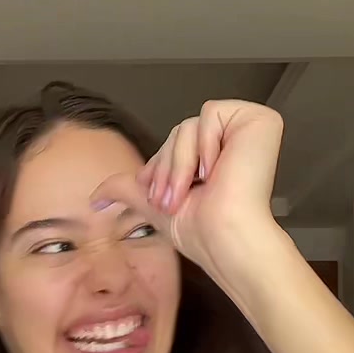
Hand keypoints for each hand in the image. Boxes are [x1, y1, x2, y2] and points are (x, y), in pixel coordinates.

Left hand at [90, 99, 284, 285]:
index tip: (162, 197)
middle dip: (168, 168)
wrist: (225, 238)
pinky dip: (205, 143)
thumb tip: (95, 197)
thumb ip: (127, 189)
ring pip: (189, 125)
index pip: (173, 146)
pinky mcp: (258, 120)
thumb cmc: (202, 232)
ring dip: (181, 163)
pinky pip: (211, 113)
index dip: (161, 170)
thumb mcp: (154, 204)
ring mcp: (246, 130)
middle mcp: (231, 142)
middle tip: (175, 198)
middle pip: (178, 132)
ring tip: (194, 188)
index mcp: (212, 159)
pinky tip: (218, 169)